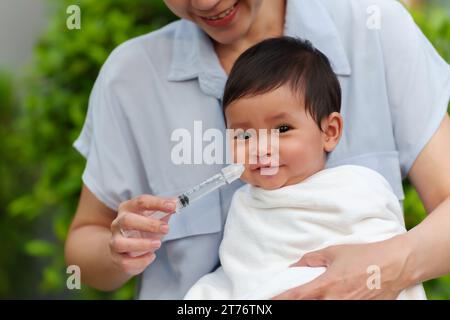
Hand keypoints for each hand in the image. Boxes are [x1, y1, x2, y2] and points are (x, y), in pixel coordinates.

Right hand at [109, 195, 176, 275]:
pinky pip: (125, 262)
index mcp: (128, 208)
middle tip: (166, 229)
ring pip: (120, 243)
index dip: (158, 203)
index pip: (141, 201)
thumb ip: (165, 209)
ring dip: (142, 244)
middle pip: (127, 220)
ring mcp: (115, 241)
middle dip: (148, 224)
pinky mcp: (117, 258)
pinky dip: (140, 261)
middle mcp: (118, 223)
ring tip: (158, 244)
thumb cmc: (144, 228)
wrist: (129, 248)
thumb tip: (176, 202)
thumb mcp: (155, 216)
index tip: (173, 206)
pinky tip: (151, 256)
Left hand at [273, 236, 411, 299]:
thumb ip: (311, 260)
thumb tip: (295, 266)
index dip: (280, 300)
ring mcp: (349, 308)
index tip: (268, 301)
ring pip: (324, 310)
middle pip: (308, 307)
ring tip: (315, 295)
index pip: (296, 296)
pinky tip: (328, 299)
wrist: (394, 265)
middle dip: (296, 304)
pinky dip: (331, 303)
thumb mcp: (333, 252)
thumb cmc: (363, 256)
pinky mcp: (360, 310)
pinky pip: (343, 309)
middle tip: (289, 298)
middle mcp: (335, 301)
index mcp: (326, 285)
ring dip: (315, 304)